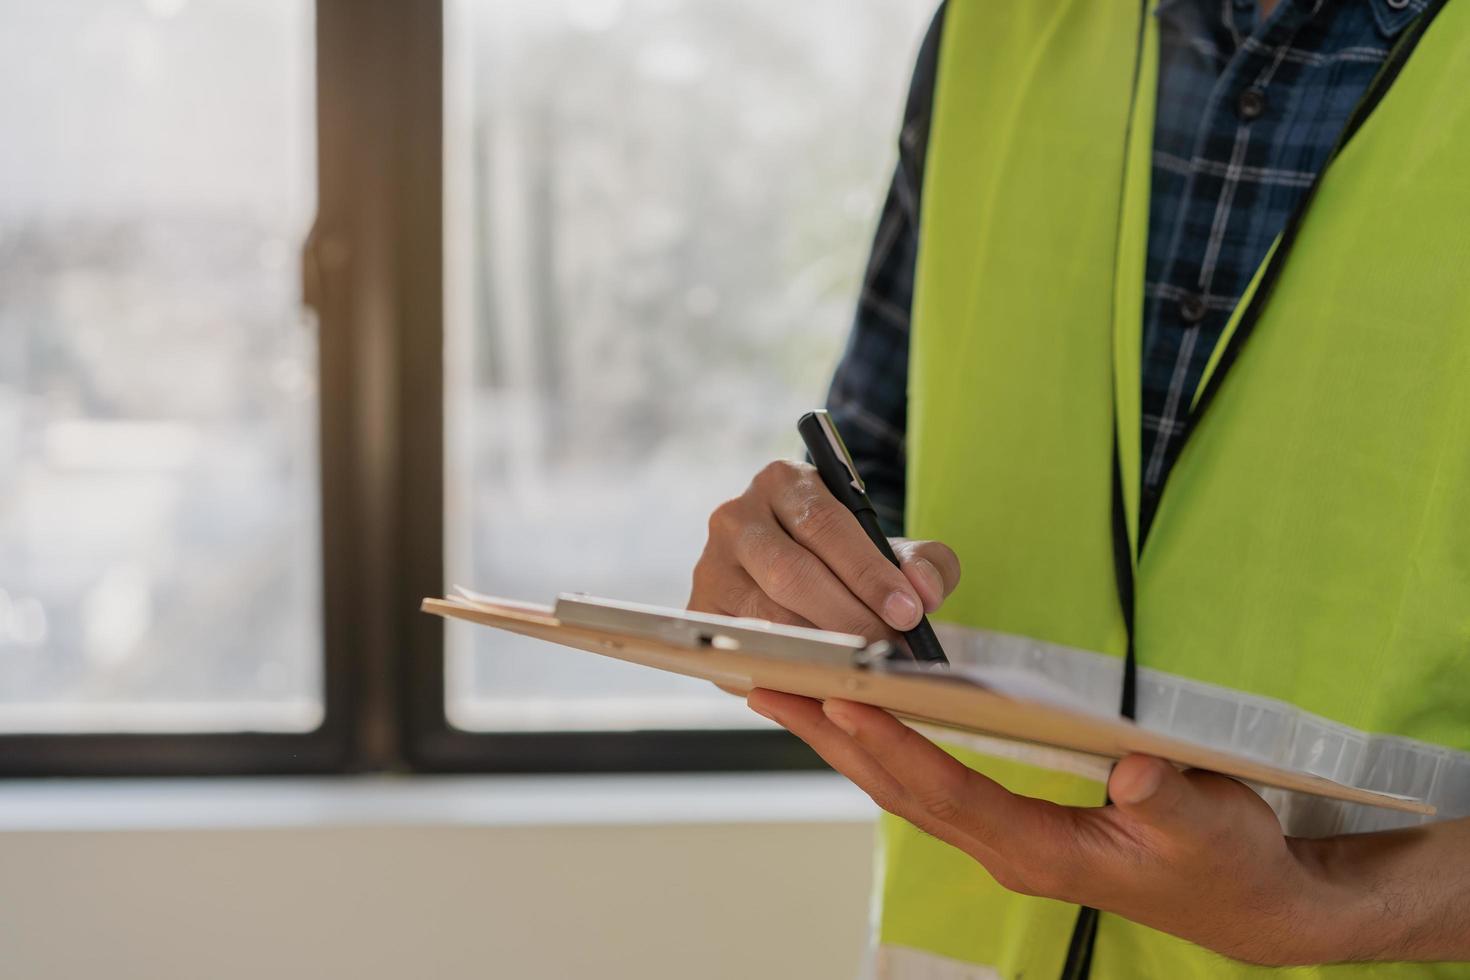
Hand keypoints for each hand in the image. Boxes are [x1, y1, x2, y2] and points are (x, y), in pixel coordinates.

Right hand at [688, 460, 960, 642]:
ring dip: (819, 648)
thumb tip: (924, 592)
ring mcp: (711, 566)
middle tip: (889, 651)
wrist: (797, 571)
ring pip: (766, 617)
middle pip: (790, 573)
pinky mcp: (699, 611)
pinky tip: (822, 681)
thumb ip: (924, 563)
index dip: (868, 573)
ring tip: (864, 668)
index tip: (907, 613)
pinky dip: (786, 668)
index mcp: (783, 481)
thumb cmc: (847, 558)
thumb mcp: (891, 548)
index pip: (825, 525)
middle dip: (848, 617)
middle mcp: (735, 517)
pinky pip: (744, 648)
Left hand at [748, 691, 1469, 965]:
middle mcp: (1006, 849)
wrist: (1245, 904)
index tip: (842, 700)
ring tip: (784, 692)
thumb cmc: (1225, 863)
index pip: (949, 793)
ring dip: (841, 742)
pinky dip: (879, 748)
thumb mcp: (1214, 829)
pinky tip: (851, 719)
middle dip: (832, 738)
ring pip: (902, 787)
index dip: (894, 746)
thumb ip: (1172, 801)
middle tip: (769, 685)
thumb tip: (1135, 768)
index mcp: (1044, 850)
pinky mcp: (1006, 826)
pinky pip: (924, 783)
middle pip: (899, 789)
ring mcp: (1001, 840)